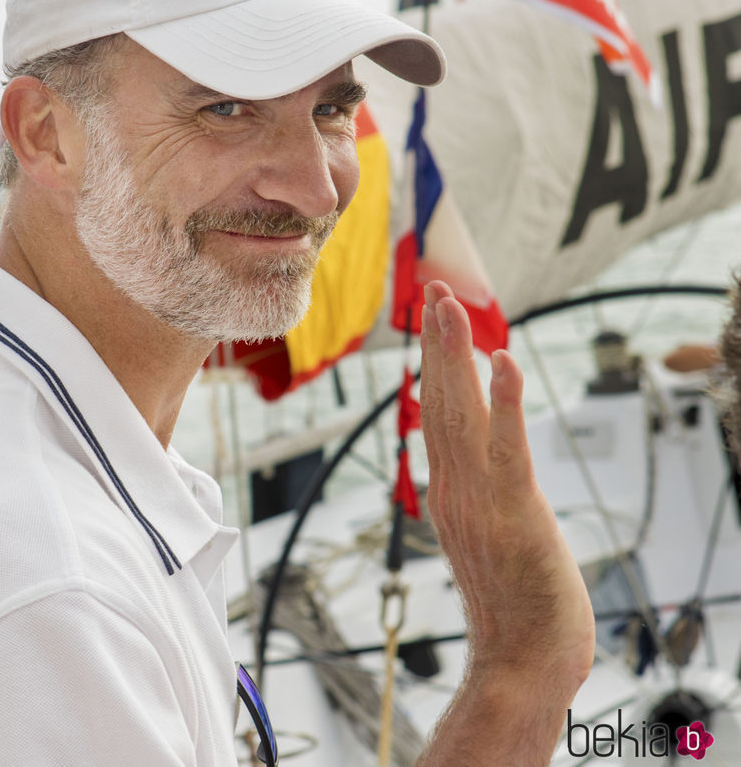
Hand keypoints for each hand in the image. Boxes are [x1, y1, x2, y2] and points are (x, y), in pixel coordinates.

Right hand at [419, 281, 594, 700]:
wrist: (521, 664)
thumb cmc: (514, 605)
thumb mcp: (483, 537)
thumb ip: (470, 495)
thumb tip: (460, 471)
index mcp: (448, 488)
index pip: (437, 410)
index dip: (436, 361)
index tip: (433, 317)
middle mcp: (454, 484)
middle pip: (440, 399)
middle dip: (436, 340)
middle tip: (432, 290)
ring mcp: (479, 497)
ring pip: (462, 412)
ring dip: (456, 355)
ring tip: (450, 305)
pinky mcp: (514, 511)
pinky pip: (507, 447)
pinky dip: (504, 401)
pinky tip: (502, 361)